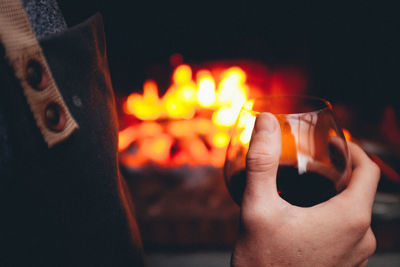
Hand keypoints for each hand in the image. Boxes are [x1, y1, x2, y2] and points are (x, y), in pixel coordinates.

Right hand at [232, 113, 379, 266]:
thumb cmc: (263, 262)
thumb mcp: (258, 206)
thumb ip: (262, 161)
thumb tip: (266, 121)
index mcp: (349, 218)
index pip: (368, 169)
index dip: (352, 149)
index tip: (333, 142)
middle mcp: (362, 238)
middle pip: (360, 190)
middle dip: (337, 170)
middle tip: (311, 162)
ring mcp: (356, 257)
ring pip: (354, 212)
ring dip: (334, 194)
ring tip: (305, 188)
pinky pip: (348, 233)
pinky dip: (333, 216)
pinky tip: (305, 218)